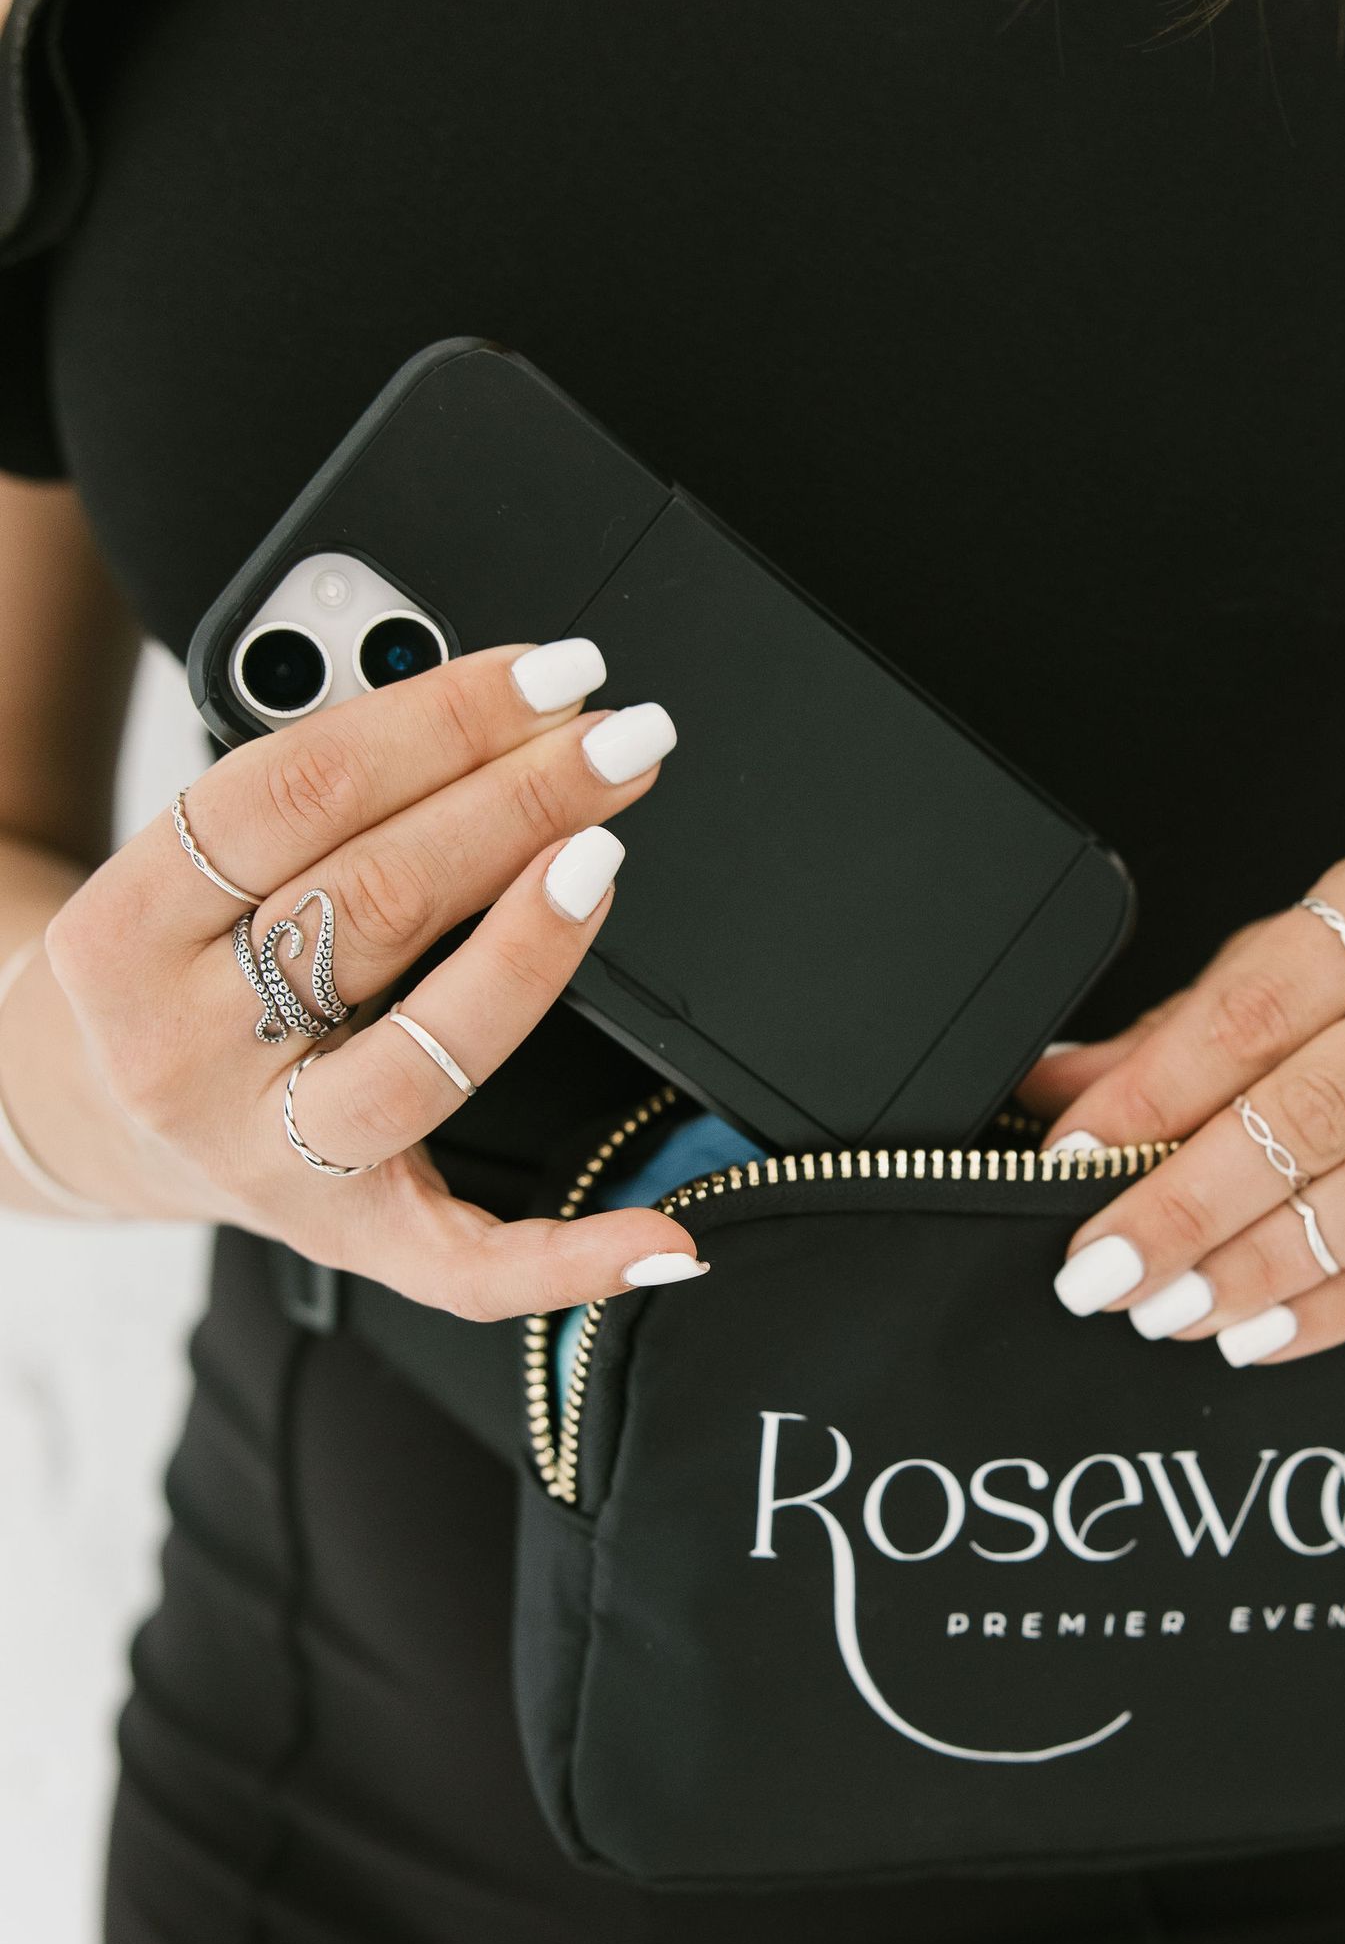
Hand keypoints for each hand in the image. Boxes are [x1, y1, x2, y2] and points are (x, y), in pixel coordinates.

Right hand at [38, 640, 704, 1316]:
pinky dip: (576, 1255)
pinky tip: (668, 1231)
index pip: (295, 795)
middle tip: (617, 740)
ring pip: (428, 1053)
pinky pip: (472, 1267)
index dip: (437, 723)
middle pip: (372, 907)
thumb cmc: (171, 966)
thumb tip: (493, 717)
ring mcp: (266, 1160)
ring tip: (607, 852)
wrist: (78, 1115)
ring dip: (538, 945)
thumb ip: (304, 796)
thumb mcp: (179, 869)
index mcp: (124, 934)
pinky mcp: (345, 1239)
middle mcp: (182, 1055)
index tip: (548, 677)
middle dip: (515, 805)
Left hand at [1023, 827, 1344, 1361]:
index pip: (1264, 1000)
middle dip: (1195, 1201)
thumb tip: (1053, 1094)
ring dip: (1265, 1266)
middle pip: (1324, 1105)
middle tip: (1105, 1270)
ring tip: (1172, 1310)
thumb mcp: (1319, 955)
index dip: (1159, 1090)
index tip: (1072, 1162)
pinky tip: (1265, 1328)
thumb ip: (1189, 1030)